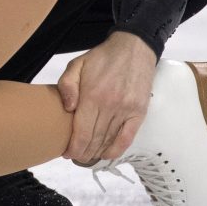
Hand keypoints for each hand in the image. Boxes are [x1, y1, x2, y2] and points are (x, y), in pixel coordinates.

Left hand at [56, 31, 157, 164]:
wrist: (133, 48)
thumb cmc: (102, 58)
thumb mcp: (76, 64)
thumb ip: (66, 85)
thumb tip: (68, 108)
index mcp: (93, 95)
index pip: (82, 131)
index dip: (74, 147)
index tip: (67, 153)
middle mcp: (110, 106)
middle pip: (95, 140)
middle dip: (83, 153)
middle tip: (75, 156)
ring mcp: (127, 110)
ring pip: (109, 141)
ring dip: (97, 153)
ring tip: (87, 157)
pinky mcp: (139, 113)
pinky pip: (127, 138)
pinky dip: (116, 150)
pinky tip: (106, 154)